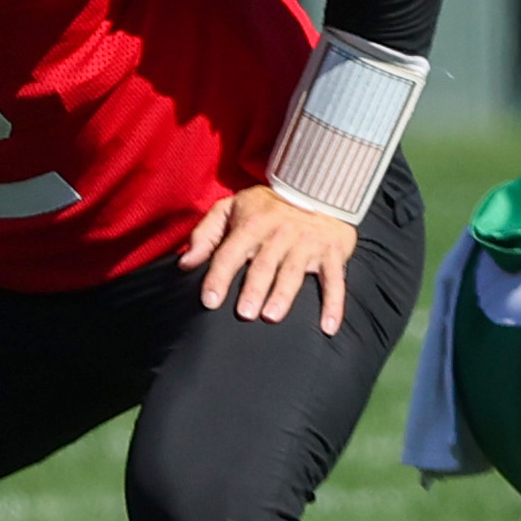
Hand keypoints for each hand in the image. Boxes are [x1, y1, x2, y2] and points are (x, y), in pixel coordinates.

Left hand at [183, 183, 358, 332]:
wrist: (317, 192)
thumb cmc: (266, 209)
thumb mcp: (230, 209)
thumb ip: (205, 234)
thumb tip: (185, 263)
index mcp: (251, 224)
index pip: (229, 253)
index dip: (218, 277)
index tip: (209, 301)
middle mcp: (279, 234)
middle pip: (263, 265)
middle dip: (253, 289)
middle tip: (244, 314)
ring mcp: (307, 244)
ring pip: (293, 272)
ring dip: (283, 295)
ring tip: (272, 316)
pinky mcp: (331, 253)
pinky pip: (334, 281)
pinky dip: (334, 304)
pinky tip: (328, 328)